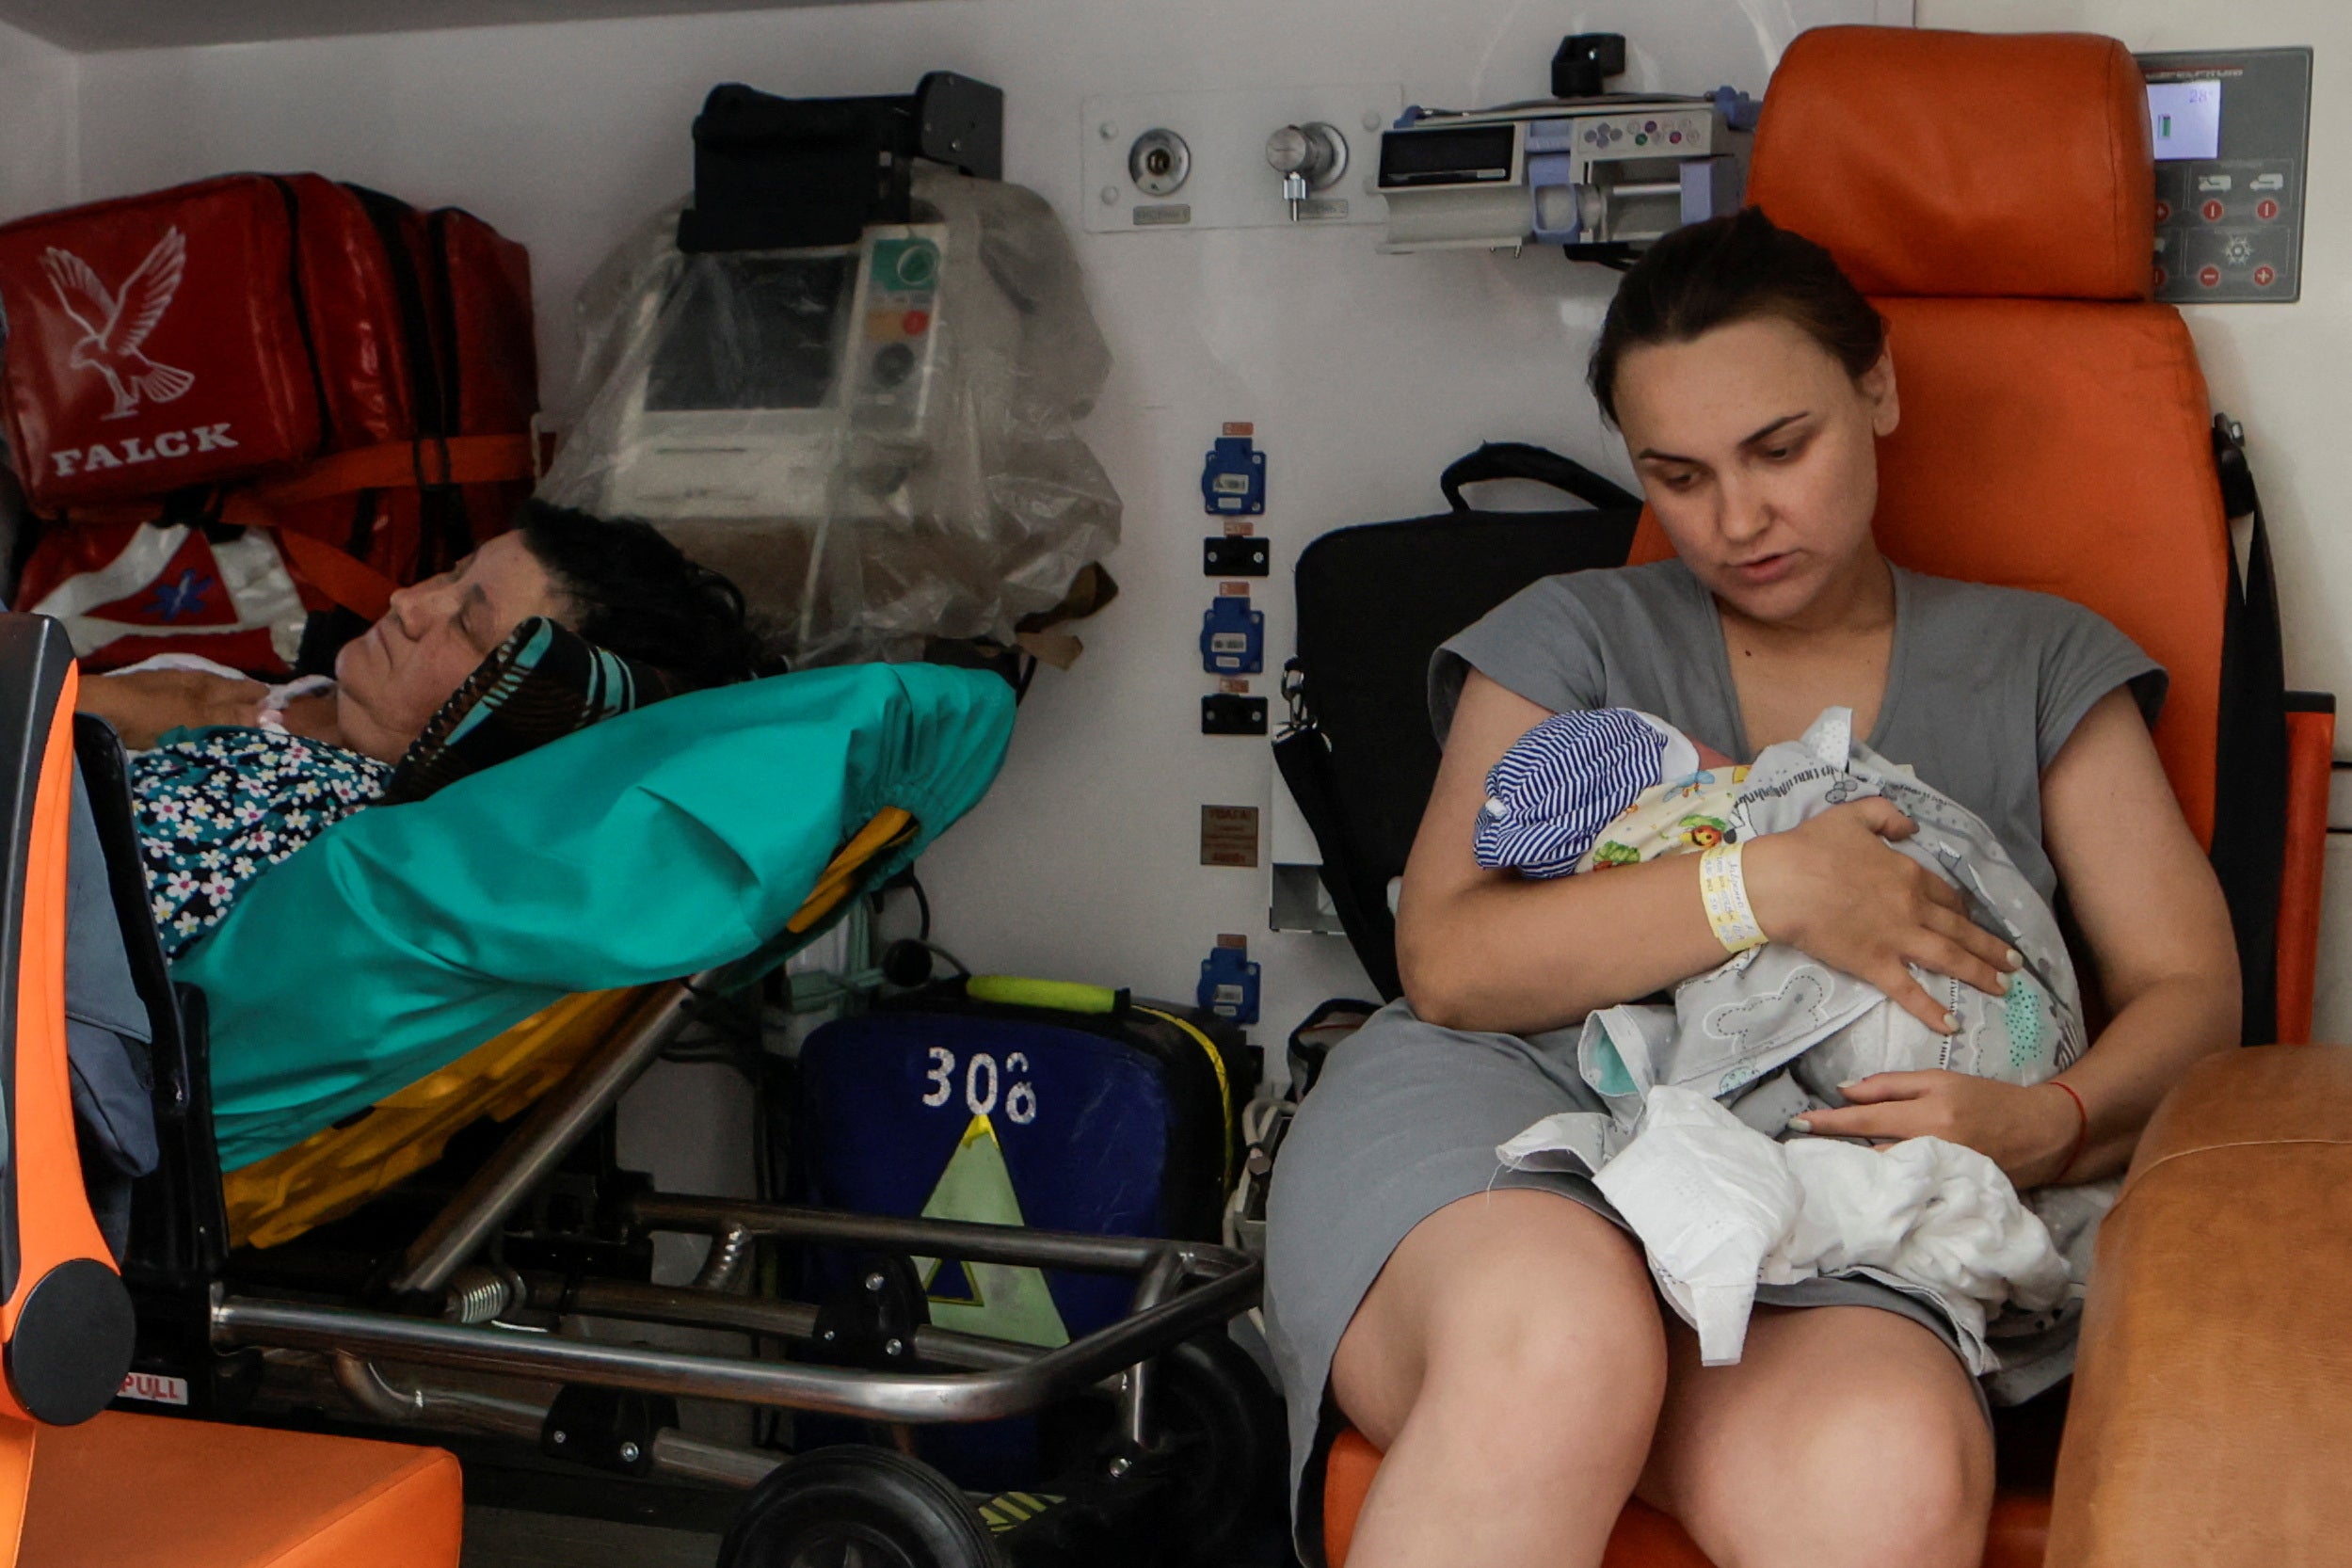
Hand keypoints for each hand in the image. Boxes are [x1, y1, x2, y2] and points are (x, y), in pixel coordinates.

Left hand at [79, 670, 265, 747]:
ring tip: (227, 714)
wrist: (98, 709)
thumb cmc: (153, 715)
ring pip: (202, 693)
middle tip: (257, 710)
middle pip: (224, 688)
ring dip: (217, 703)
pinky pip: (182, 700)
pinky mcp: (146, 696)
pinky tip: (191, 713)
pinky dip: (195, 707)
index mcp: (207, 684)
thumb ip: (233, 717)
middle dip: (241, 697)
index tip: (277, 707)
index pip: (243, 688)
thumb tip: (274, 714)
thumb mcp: (199, 719)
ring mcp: (166, 685)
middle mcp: (190, 679)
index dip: (260, 697)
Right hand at [1741, 798, 2019, 1034]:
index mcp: (1908, 873)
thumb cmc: (1811, 847)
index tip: (1972, 919)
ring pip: (1949, 959)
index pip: (1946, 895)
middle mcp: (1913, 908)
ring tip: (2003, 987)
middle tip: (2014, 962)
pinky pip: (1909, 991)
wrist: (1781, 882)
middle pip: (1960, 930)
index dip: (1963, 909)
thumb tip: (1912, 827)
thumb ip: (1886, 815)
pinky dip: (1932, 1010)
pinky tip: (1953, 1025)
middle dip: (1990, 947)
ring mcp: (1897, 939)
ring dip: (1980, 973)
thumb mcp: (1852, 815)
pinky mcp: (1875, 965)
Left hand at [1791, 1070, 2082, 1187]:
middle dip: (1834, 1152)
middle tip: (1799, 1150)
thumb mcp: (1941, 1079)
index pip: (1866, 1119)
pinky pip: (1906, 1191)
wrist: (2042, 1133)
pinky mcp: (1949, 1195)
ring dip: (1853, 1170)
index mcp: (1928, 1114)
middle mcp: (1932, 1148)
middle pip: (1869, 1153)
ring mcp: (1941, 1176)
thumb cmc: (1988, 1099)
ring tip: (1823, 1167)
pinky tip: (1862, 1187)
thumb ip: (1892, 1085)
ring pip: (1885, 1175)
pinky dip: (1883, 1187)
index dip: (1830, 1122)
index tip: (1797, 1123)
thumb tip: (1844, 1091)